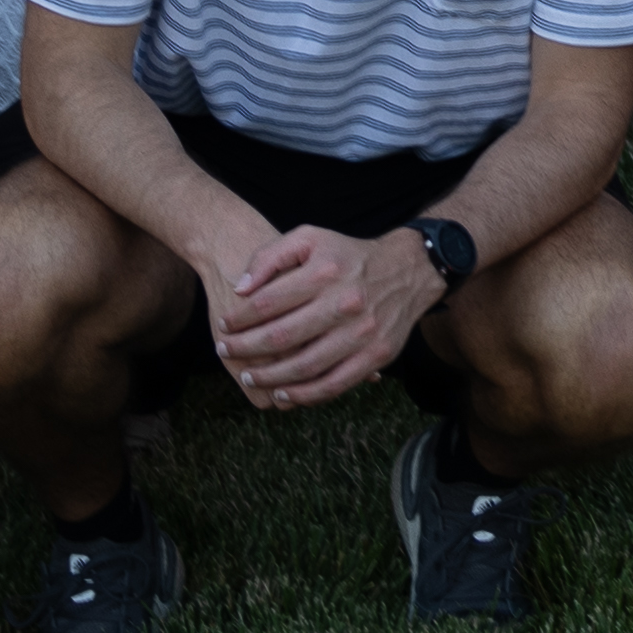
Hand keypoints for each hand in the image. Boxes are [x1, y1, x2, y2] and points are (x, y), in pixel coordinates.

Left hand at [212, 219, 431, 407]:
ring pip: (304, 366)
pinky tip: (284, 393)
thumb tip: (241, 289)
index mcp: (324, 272)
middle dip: (245, 349)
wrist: (408, 270)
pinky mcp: (376, 355)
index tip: (224, 326)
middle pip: (281, 337)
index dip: (238, 319)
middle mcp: (344, 303)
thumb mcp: (311, 238)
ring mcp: (362, 333)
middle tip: (225, 351)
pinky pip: (334, 384)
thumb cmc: (348, 255)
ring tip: (249, 377)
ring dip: (269, 377)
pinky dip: (305, 395)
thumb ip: (271, 256)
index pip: (267, 302)